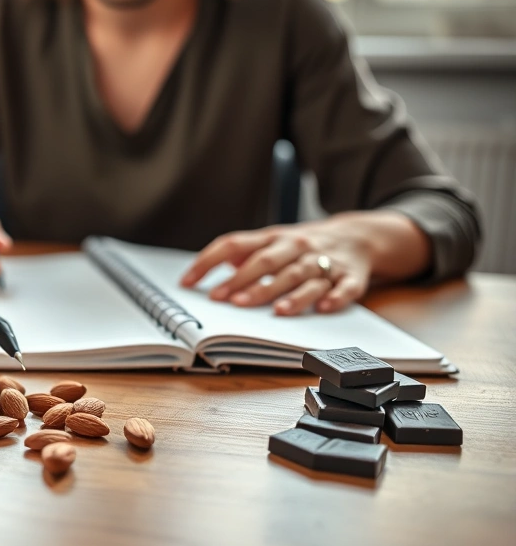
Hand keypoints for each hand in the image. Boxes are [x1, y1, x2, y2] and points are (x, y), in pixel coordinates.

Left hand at [180, 220, 373, 315]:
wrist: (357, 235)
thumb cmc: (302, 245)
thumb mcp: (270, 242)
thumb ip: (240, 254)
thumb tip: (203, 270)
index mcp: (271, 238)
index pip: (233, 244)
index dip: (209, 262)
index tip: (188, 281)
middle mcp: (296, 247)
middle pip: (268, 263)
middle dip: (247, 281)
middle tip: (227, 299)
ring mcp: (324, 262)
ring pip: (304, 277)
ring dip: (288, 294)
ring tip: (274, 310)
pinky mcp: (350, 277)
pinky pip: (344, 288)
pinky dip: (335, 297)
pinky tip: (324, 307)